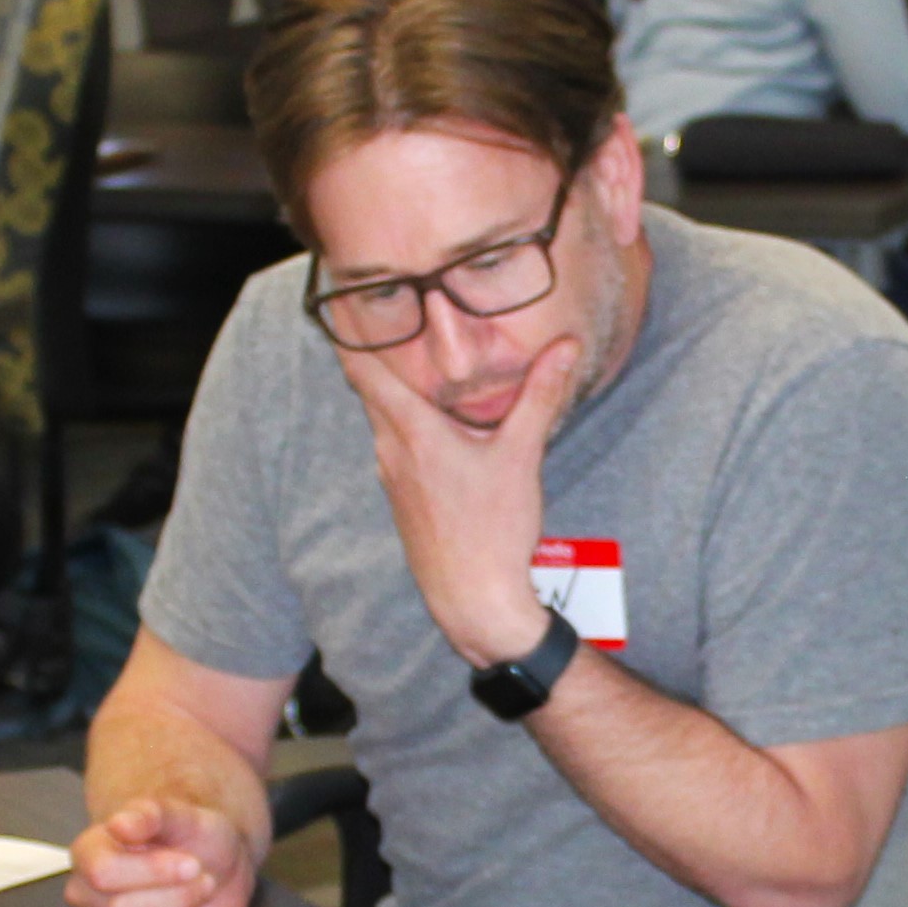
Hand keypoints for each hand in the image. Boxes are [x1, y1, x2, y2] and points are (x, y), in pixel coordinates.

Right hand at [66, 796, 260, 906]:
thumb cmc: (195, 840)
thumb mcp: (183, 816)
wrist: (216, 870)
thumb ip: (151, 815)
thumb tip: (119, 824)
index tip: (190, 864)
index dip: (153, 873)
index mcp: (88, 852)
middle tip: (201, 881)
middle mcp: (84, 893)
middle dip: (173, 899)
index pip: (102, 873)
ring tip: (188, 901)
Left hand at [352, 333, 571, 664]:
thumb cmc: (494, 530)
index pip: (365, 373)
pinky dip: (409, 433)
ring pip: (386, 424)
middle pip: (373, 394)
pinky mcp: (403, 501)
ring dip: (398, 401)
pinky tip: (439, 436)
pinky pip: (397, 452)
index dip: (349, 339)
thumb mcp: (523, 456)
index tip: (340, 307)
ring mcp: (392, 479)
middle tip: (385, 327)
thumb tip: (566, 346)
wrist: (472, 599)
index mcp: (413, 432)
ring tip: (420, 377)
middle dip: (378, 362)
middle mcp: (391, 452)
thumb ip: (540, 395)